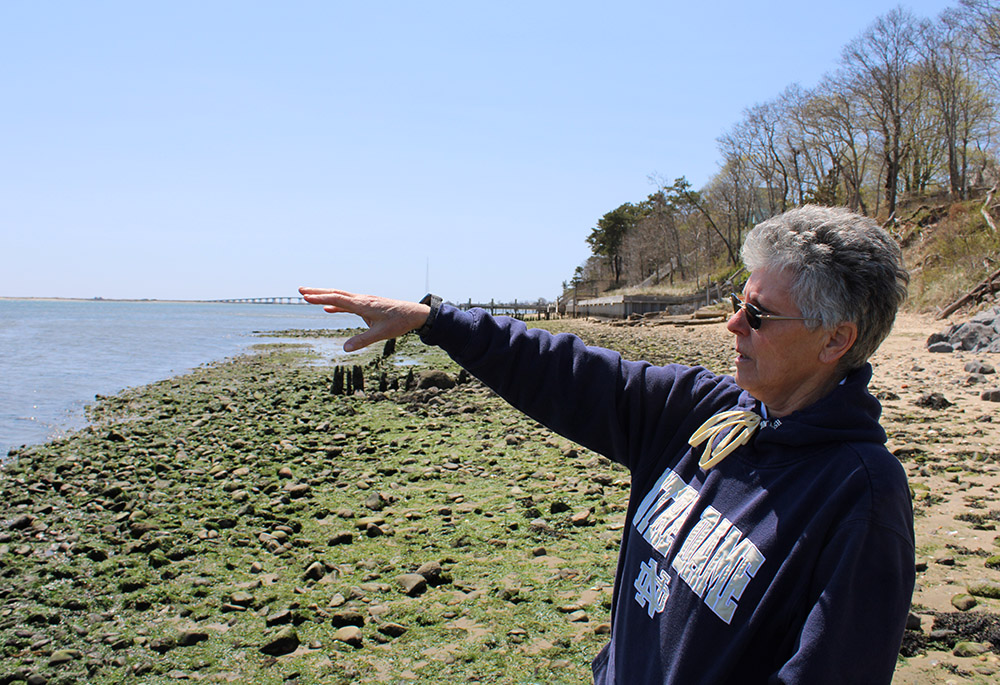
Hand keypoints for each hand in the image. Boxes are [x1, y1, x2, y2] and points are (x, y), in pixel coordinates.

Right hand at [298, 288, 430, 351]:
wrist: (415, 313)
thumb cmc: (400, 322)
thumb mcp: (381, 334)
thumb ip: (363, 340)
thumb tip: (345, 348)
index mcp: (363, 304)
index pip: (338, 299)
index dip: (320, 298)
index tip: (305, 297)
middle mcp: (362, 300)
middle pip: (335, 293)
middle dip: (317, 292)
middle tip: (300, 290)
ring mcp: (364, 301)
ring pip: (340, 296)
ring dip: (325, 296)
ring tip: (308, 296)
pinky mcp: (368, 305)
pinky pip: (348, 303)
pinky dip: (336, 305)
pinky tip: (328, 309)